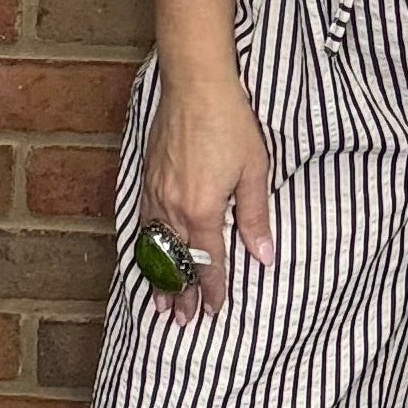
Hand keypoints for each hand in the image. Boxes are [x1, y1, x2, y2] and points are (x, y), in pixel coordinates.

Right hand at [139, 72, 272, 329]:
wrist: (196, 85)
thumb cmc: (230, 124)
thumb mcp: (255, 171)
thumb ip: (255, 217)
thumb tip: (264, 256)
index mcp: (202, 210)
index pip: (207, 262)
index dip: (211, 289)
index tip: (213, 311)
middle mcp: (173, 207)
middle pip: (176, 261)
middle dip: (180, 293)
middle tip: (181, 321)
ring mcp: (156, 192)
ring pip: (155, 246)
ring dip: (159, 276)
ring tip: (160, 301)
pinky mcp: (148, 177)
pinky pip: (144, 223)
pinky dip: (146, 246)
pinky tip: (148, 254)